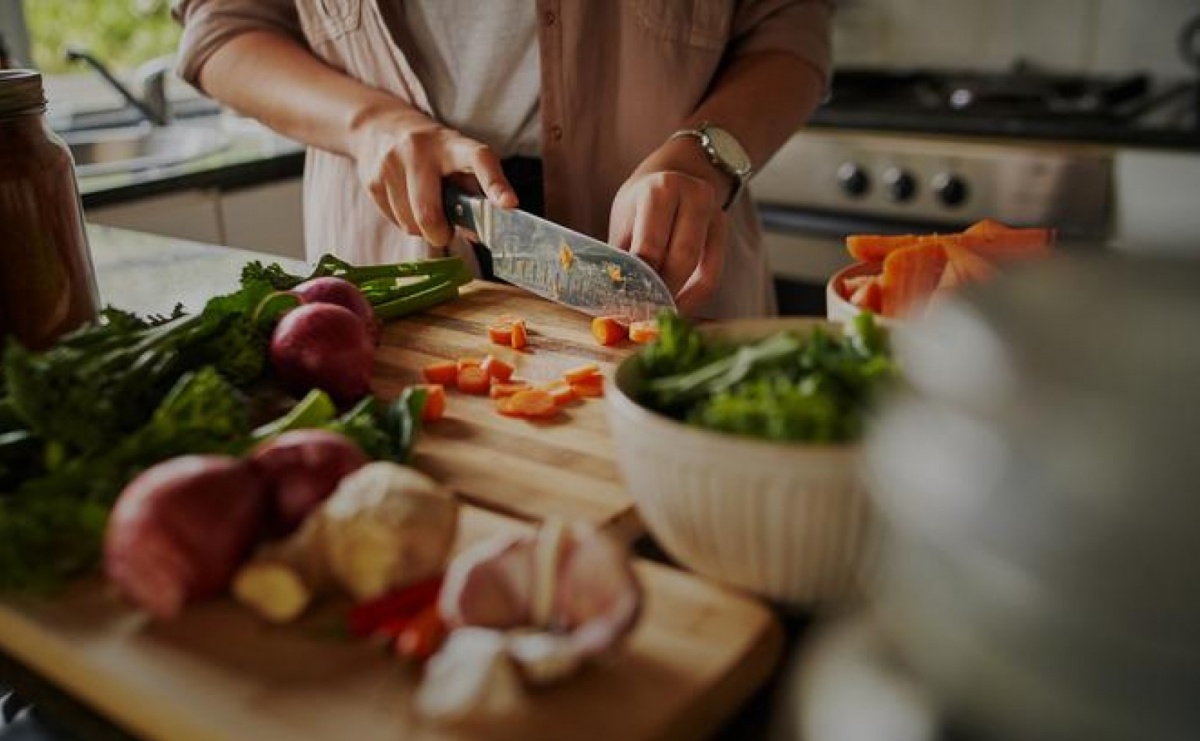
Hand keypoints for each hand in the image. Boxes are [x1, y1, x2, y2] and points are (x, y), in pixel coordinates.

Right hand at [348, 106, 516, 246]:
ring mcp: (391, 163)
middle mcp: (419, 149)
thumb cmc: (432, 153)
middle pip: (428, 212)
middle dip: (440, 233)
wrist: (379, 126)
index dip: (495, 184)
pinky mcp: (371, 179)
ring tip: (424, 208)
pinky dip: (404, 222)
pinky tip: (405, 202)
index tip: (509, 204)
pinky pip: (394, 222)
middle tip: (445, 232)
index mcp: (453, 144)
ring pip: (410, 224)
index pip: (478, 160)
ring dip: (421, 229)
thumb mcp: (456, 160)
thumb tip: (480, 233)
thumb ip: (472, 194)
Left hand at [609, 137, 729, 314]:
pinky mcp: (723, 231)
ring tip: (657, 314)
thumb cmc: (642, 202)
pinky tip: (678, 307)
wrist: (676, 173)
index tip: (626, 306)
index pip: (650, 246)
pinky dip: (695, 296)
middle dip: (661, 293)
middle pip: (680, 259)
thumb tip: (613, 300)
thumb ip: (622, 255)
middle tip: (643, 316)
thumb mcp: (626, 219)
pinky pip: (713, 274)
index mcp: (661, 190)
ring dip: (679, 298)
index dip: (639, 281)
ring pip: (700, 270)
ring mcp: (714, 213)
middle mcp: (694, 196)